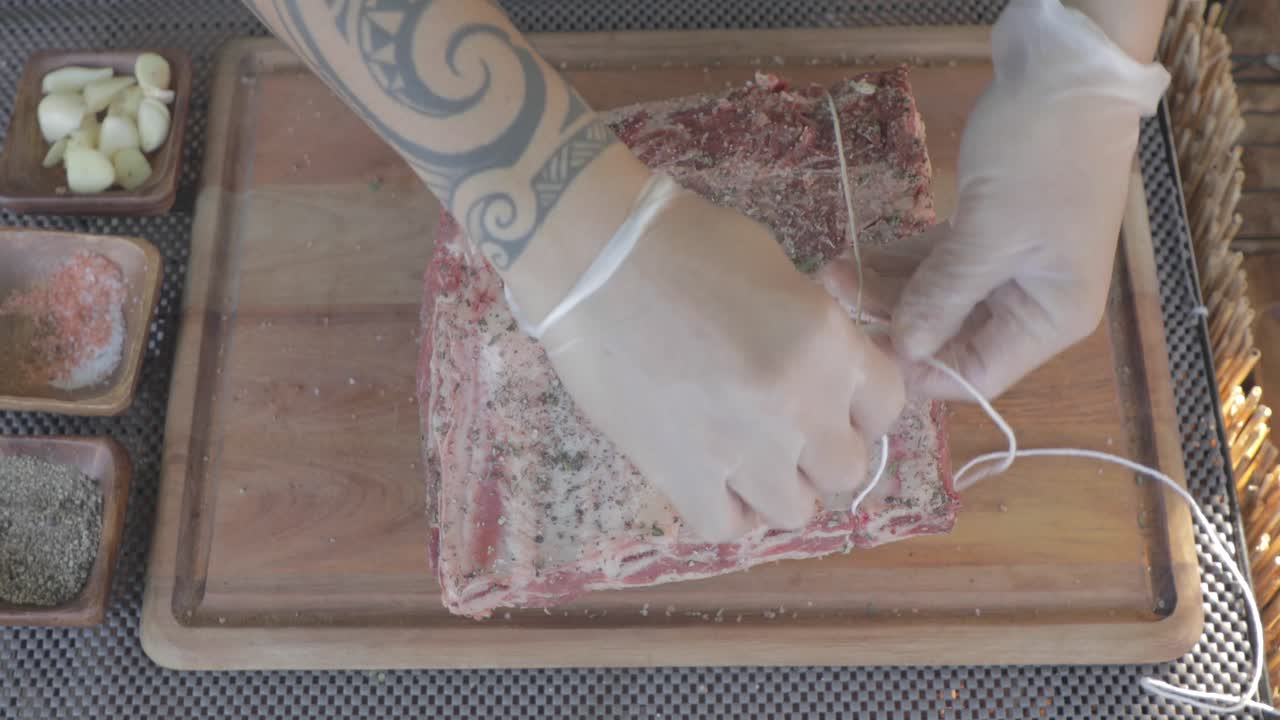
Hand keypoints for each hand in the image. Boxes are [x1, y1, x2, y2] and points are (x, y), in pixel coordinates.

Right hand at [538, 182, 904, 541]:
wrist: (593, 258)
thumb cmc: (684, 243)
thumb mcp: (777, 273)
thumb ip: (812, 335)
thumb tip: (821, 375)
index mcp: (828, 345)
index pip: (888, 407)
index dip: (863, 409)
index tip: (836, 403)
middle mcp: (797, 406)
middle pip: (847, 471)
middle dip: (823, 455)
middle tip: (789, 434)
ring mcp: (740, 449)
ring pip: (795, 512)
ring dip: (779, 490)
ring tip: (749, 464)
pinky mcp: (680, 476)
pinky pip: (727, 527)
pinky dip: (726, 511)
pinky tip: (712, 482)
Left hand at [825, 0, 1168, 400]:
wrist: (1069, 67)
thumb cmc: (1041, 155)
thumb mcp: (988, 233)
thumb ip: (943, 296)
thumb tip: (904, 350)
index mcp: (1051, 317)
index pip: (980, 374)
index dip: (921, 372)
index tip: (861, 357)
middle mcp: (1034, 301)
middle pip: (953, 336)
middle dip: (893, 322)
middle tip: (832, 300)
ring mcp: (1012, 265)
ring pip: (939, 296)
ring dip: (886, 287)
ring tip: (830, 272)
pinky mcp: (990, 231)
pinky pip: (939, 262)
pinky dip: (902, 261)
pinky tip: (856, 258)